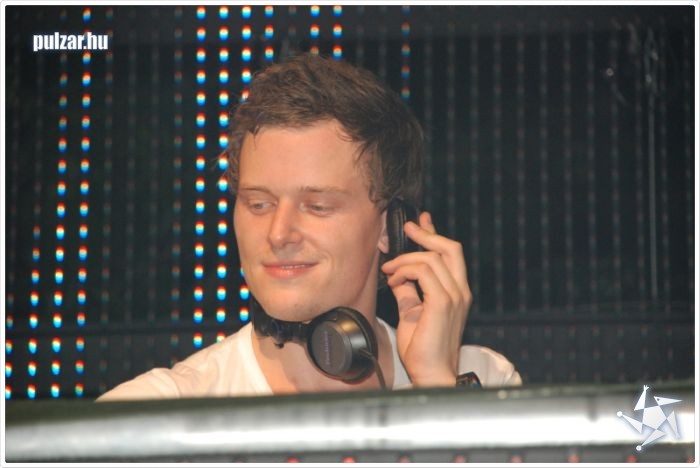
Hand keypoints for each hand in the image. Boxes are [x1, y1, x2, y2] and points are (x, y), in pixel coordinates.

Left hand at [380, 212, 471, 386]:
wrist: (431, 373)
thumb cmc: (422, 349)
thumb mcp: (411, 312)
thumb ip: (407, 291)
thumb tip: (397, 275)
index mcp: (455, 292)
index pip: (448, 255)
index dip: (435, 234)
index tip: (421, 222)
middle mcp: (459, 291)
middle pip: (450, 248)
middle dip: (427, 234)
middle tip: (407, 228)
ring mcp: (454, 296)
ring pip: (432, 258)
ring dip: (406, 259)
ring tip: (389, 270)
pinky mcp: (443, 303)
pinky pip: (424, 272)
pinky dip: (406, 270)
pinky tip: (394, 278)